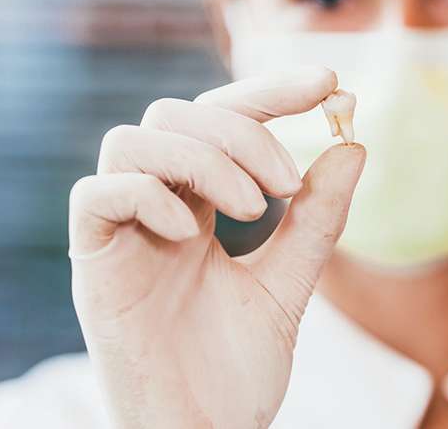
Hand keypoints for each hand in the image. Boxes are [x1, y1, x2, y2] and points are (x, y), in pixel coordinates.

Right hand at [68, 67, 365, 428]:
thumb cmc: (238, 367)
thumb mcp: (291, 282)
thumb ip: (318, 219)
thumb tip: (354, 147)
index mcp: (200, 203)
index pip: (225, 118)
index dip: (270, 90)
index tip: (328, 81)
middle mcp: (158, 203)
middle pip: (179, 115)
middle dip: (242, 130)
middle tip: (287, 182)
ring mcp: (122, 230)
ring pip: (136, 139)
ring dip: (205, 159)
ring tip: (254, 209)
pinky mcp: (93, 263)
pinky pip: (98, 195)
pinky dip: (149, 193)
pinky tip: (191, 231)